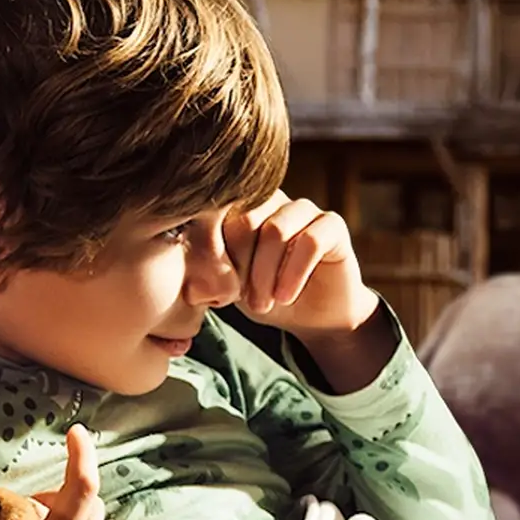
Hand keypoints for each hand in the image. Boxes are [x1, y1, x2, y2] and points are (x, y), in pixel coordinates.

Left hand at [224, 191, 377, 335]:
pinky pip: (310, 241)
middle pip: (247, 219)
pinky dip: (293, 274)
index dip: (217, 254)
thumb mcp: (233, 284)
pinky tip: (286, 297)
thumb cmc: (269, 296)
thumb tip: (186, 262)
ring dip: (265, 273)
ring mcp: (306, 210)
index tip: (219, 289)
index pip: (221, 216)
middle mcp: (275, 201)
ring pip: (277, 230)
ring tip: (263, 303)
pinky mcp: (333, 225)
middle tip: (241, 299)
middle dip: (241, 265)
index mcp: (246, 208)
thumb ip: (212, 266)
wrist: (315, 317)